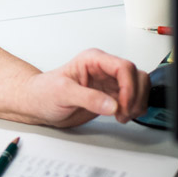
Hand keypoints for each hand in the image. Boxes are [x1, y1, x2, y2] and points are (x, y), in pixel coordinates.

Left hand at [24, 48, 150, 127]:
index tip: (123, 105)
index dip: (129, 87)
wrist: (38, 105)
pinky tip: (121, 116)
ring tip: (122, 116)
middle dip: (135, 96)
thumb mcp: (62, 93)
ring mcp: (109, 83)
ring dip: (137, 103)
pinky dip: (134, 109)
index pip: (123, 67)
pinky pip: (134, 99)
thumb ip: (88, 98)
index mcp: (92, 60)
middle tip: (123, 112)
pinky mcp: (111, 96)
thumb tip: (111, 104)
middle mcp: (103, 69)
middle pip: (137, 76)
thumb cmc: (43, 93)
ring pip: (139, 87)